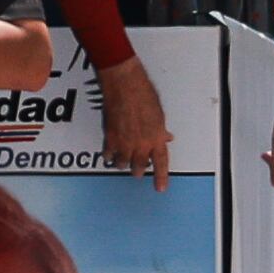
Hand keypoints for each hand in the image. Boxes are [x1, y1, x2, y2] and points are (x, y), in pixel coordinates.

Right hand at [93, 53, 171, 183]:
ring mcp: (124, 142)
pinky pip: (108, 155)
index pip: (161, 163)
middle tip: (138, 170)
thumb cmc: (142, 93)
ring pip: (122, 164)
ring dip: (123, 163)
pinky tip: (109, 154)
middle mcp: (141, 143)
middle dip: (139, 169)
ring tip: (123, 161)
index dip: (161, 177)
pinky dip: (109, 156)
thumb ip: (160, 130)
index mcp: (156, 138)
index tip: (160, 188)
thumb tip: (165, 137)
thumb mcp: (159, 113)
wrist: (124, 85)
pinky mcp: (110, 138)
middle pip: (139, 166)